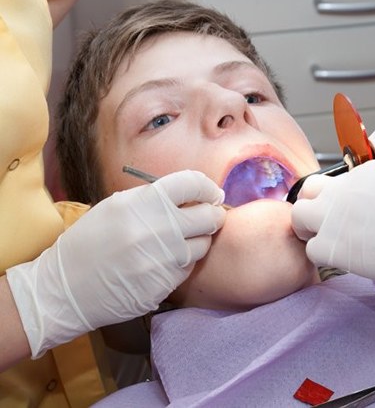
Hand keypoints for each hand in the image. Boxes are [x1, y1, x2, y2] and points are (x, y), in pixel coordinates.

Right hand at [6, 170, 225, 356]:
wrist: (64, 288)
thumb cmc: (90, 242)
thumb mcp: (115, 207)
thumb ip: (153, 198)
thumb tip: (190, 194)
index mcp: (142, 203)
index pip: (191, 183)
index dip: (206, 186)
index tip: (211, 193)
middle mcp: (156, 229)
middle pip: (208, 215)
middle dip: (213, 213)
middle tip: (209, 214)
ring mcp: (162, 260)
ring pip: (203, 244)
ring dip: (199, 240)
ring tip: (182, 240)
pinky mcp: (163, 285)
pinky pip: (188, 268)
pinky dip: (183, 263)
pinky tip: (166, 262)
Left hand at [291, 161, 374, 304]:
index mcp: (365, 171)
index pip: (333, 183)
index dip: (334, 199)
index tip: (345, 214)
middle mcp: (344, 189)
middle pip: (306, 193)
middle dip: (311, 209)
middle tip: (327, 228)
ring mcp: (335, 215)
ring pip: (299, 220)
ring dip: (312, 233)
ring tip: (335, 247)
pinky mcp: (336, 245)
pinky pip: (312, 251)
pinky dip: (324, 258)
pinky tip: (346, 262)